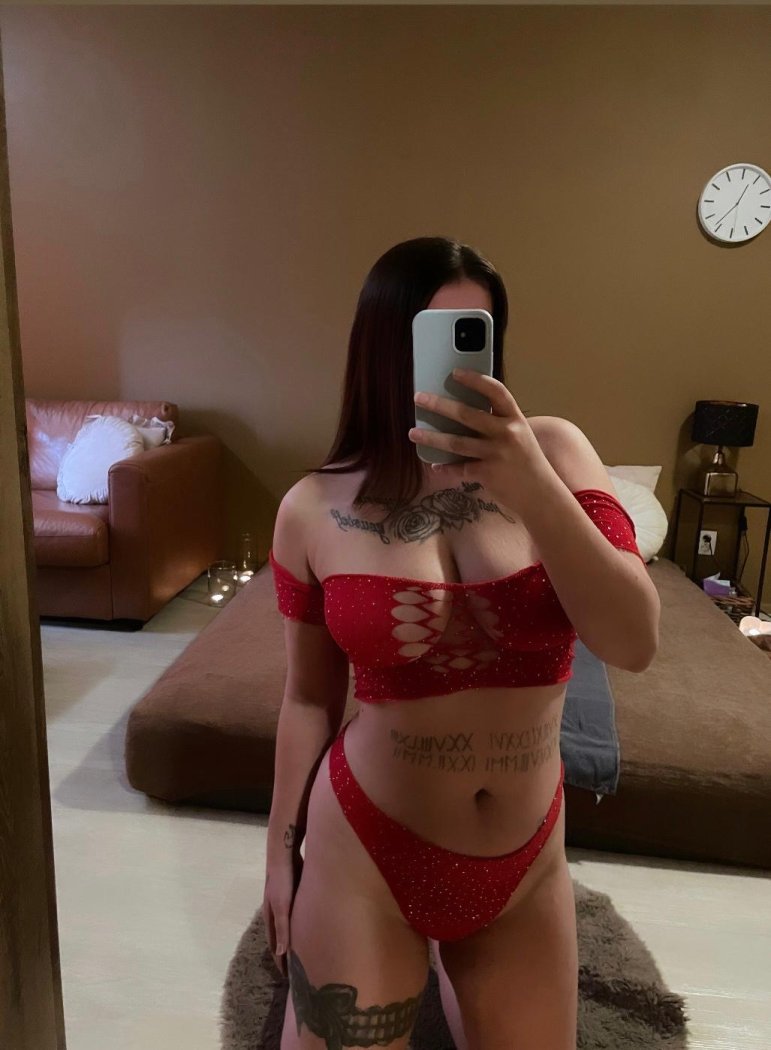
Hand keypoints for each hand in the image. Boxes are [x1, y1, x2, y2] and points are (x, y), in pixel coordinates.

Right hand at [262, 854, 302, 978]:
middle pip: (282, 938)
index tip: (288, 979)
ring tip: (306, 954)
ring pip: (290, 927)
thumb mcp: (282, 905)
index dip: (280, 962)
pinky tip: (312, 928)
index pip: (275, 946)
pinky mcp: (295, 894)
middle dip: (287, 955)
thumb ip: (283, 928)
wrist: (283, 852)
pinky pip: (298, 916)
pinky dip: (302, 926)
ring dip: (295, 941)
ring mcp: (285, 902)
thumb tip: (281, 954)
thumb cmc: (282, 880)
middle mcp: (276, 912)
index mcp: (271, 917)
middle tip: (298, 971)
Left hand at [409, 368, 554, 517]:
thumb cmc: (527, 463)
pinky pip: (459, 469)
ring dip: (431, 437)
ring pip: (456, 442)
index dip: (475, 379)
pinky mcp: (488, 474)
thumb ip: (499, 424)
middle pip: (467, 414)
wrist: (542, 495)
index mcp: (516, 419)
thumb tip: (462, 416)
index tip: (455, 372)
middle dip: (439, 405)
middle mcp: (507, 433)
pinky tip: (434, 465)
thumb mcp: (521, 437)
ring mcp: (497, 454)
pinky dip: (445, 468)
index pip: (496, 391)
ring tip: (413, 432)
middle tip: (419, 398)